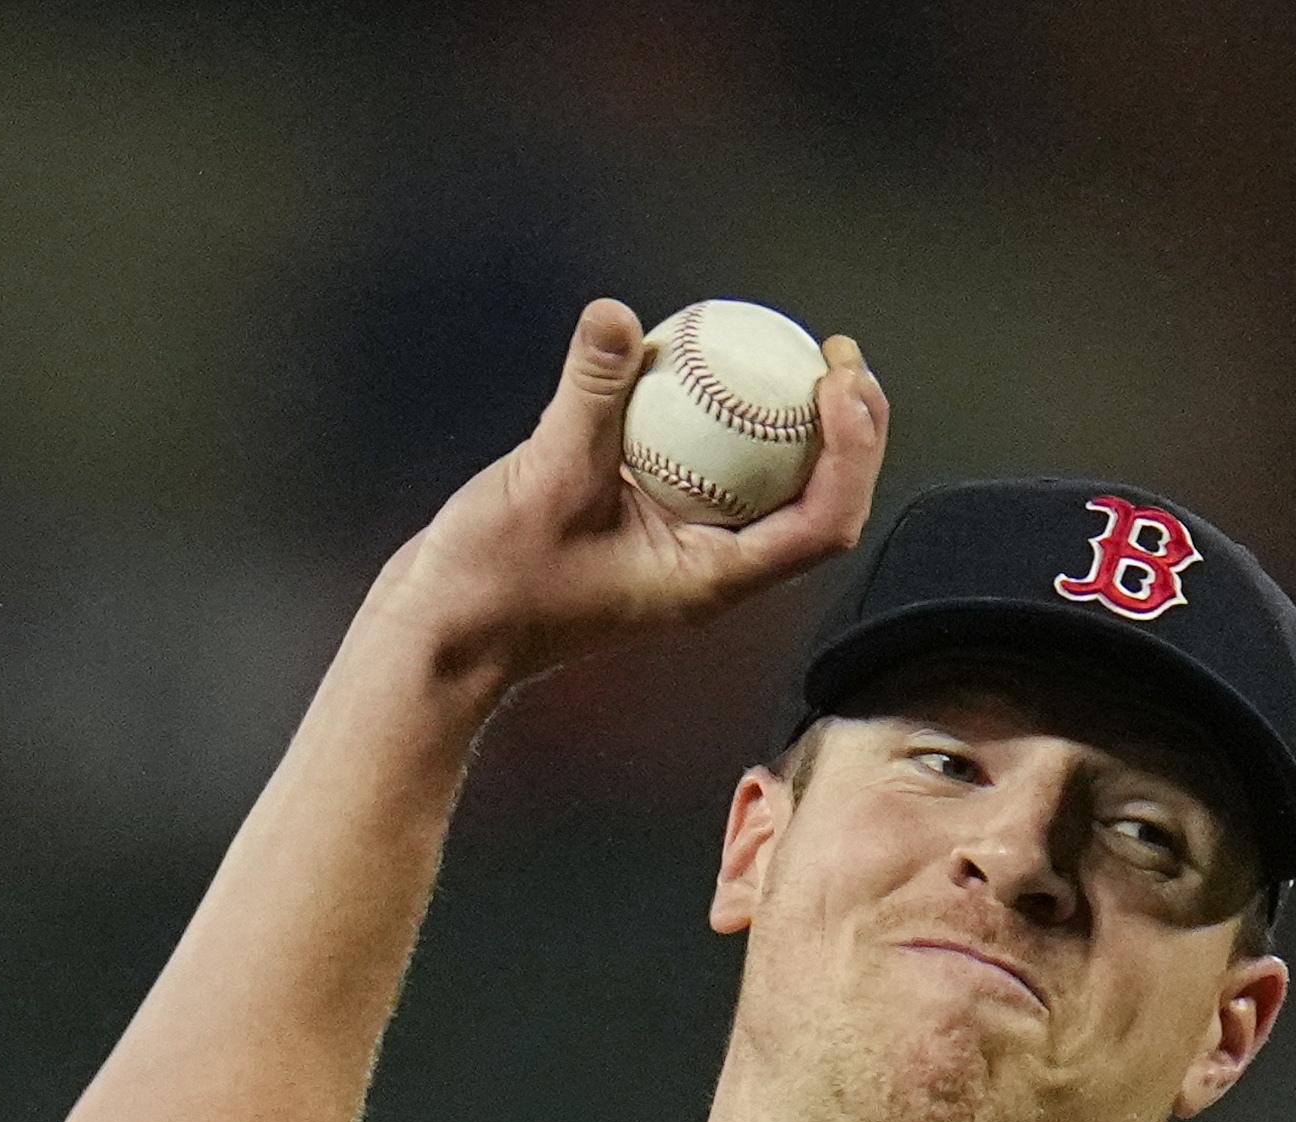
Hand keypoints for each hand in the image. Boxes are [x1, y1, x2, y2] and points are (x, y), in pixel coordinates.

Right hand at [364, 300, 887, 695]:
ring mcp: (681, 549)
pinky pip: (706, 467)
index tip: (839, 380)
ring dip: (795, 423)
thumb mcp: (543, 479)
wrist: (441, 633)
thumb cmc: (492, 583)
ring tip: (793, 349)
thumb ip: (588, 397)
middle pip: (818, 503)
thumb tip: (616, 315)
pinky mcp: (646, 525)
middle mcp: (711, 568)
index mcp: (713, 579)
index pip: (823, 523)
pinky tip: (699, 359)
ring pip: (768, 486)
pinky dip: (720, 419)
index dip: (854, 450)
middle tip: (837, 353)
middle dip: (849, 430)